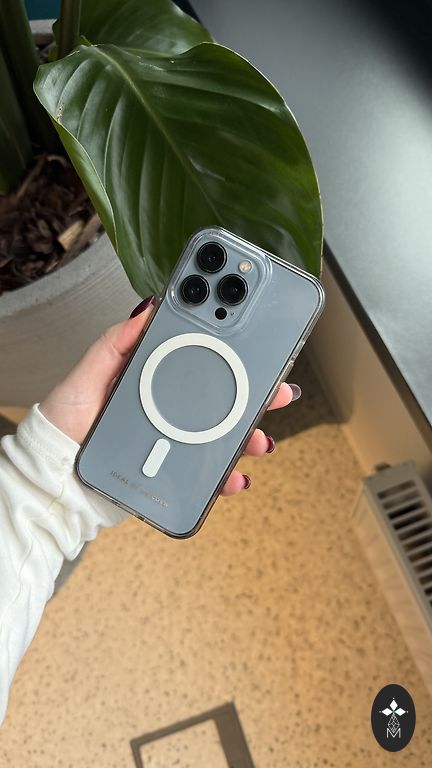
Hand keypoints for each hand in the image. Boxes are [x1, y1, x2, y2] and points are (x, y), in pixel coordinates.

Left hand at [40, 298, 299, 495]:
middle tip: (279, 389)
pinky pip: (207, 473)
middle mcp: (169, 407)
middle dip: (257, 392)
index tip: (255, 333)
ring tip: (259, 440)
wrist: (57, 479)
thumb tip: (146, 310)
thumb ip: (115, 345)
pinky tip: (236, 476)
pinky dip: (227, 476)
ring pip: (224, 434)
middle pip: (223, 396)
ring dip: (250, 436)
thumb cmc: (66, 425)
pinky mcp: (173, 470)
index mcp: (153, 378)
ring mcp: (174, 439)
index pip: (198, 356)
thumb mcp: (86, 376)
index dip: (228, 345)